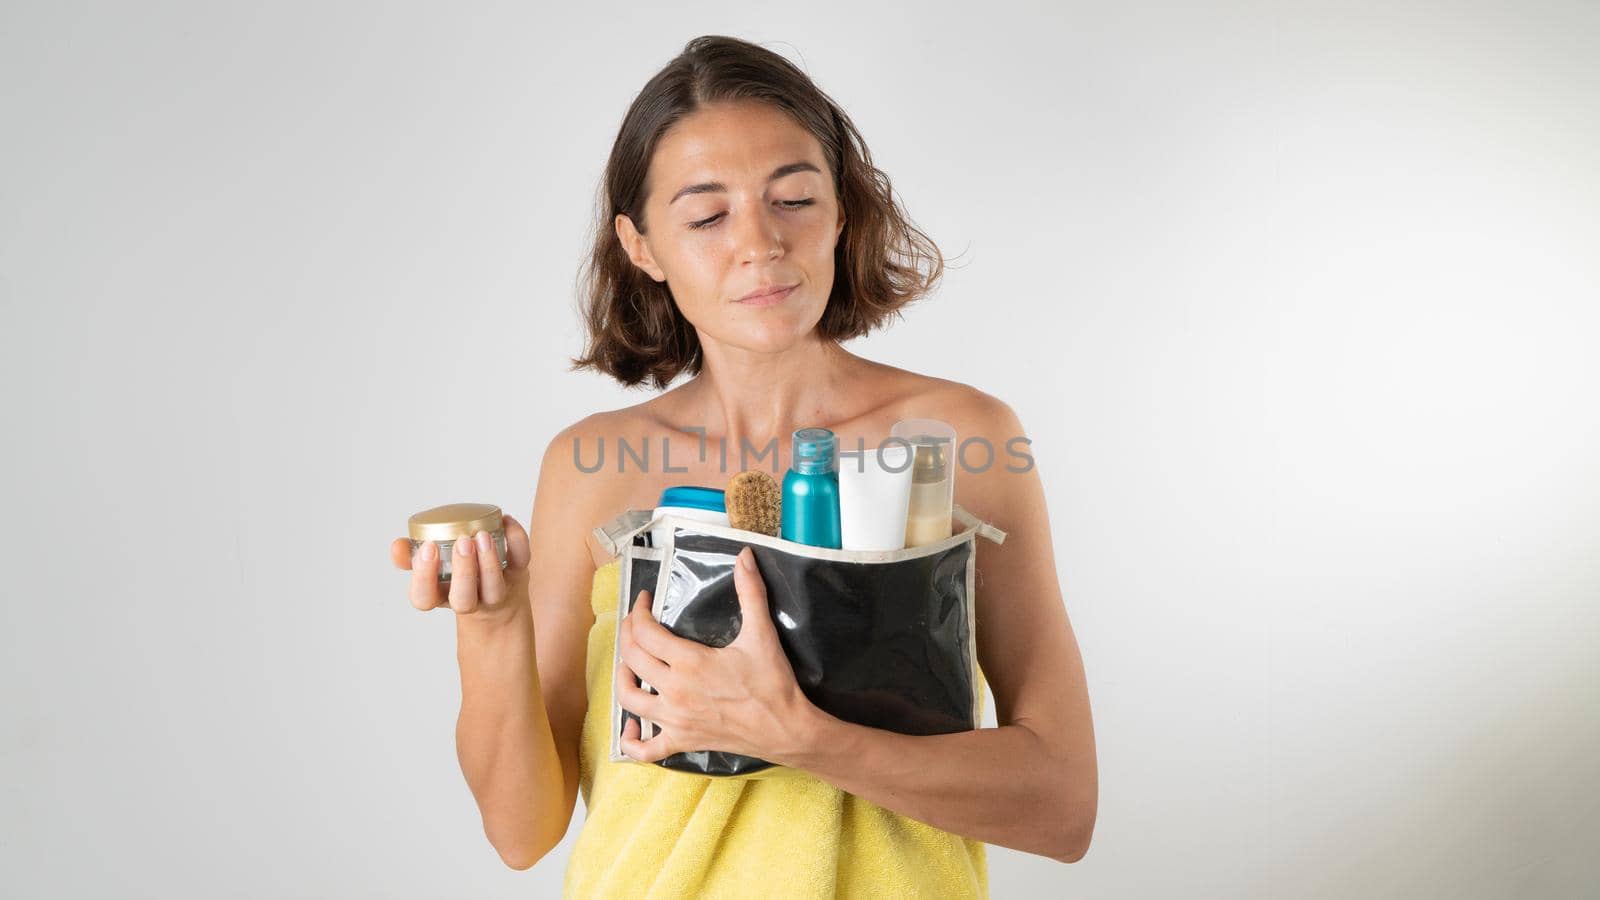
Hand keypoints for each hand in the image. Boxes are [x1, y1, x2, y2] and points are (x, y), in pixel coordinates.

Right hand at [389, 515, 530, 621]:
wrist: (497, 603)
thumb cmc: (455, 580)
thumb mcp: (429, 571)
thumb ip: (410, 557)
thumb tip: (397, 545)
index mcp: (440, 596)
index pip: (424, 598)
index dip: (424, 577)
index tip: (427, 549)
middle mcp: (469, 600)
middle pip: (463, 599)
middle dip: (463, 571)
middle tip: (462, 542)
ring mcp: (495, 592)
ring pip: (494, 588)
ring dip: (489, 561)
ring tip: (482, 535)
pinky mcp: (518, 577)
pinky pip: (520, 561)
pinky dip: (517, 539)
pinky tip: (505, 521)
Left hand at [615, 546, 817, 764]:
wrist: (786, 729)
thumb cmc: (773, 683)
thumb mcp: (762, 634)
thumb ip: (751, 592)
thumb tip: (745, 557)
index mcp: (689, 662)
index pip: (646, 632)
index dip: (639, 612)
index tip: (645, 601)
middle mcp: (674, 691)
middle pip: (632, 659)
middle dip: (628, 635)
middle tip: (636, 622)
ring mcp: (675, 719)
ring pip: (629, 699)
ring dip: (622, 678)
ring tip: (630, 664)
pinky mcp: (681, 742)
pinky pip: (645, 749)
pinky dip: (631, 740)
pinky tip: (631, 726)